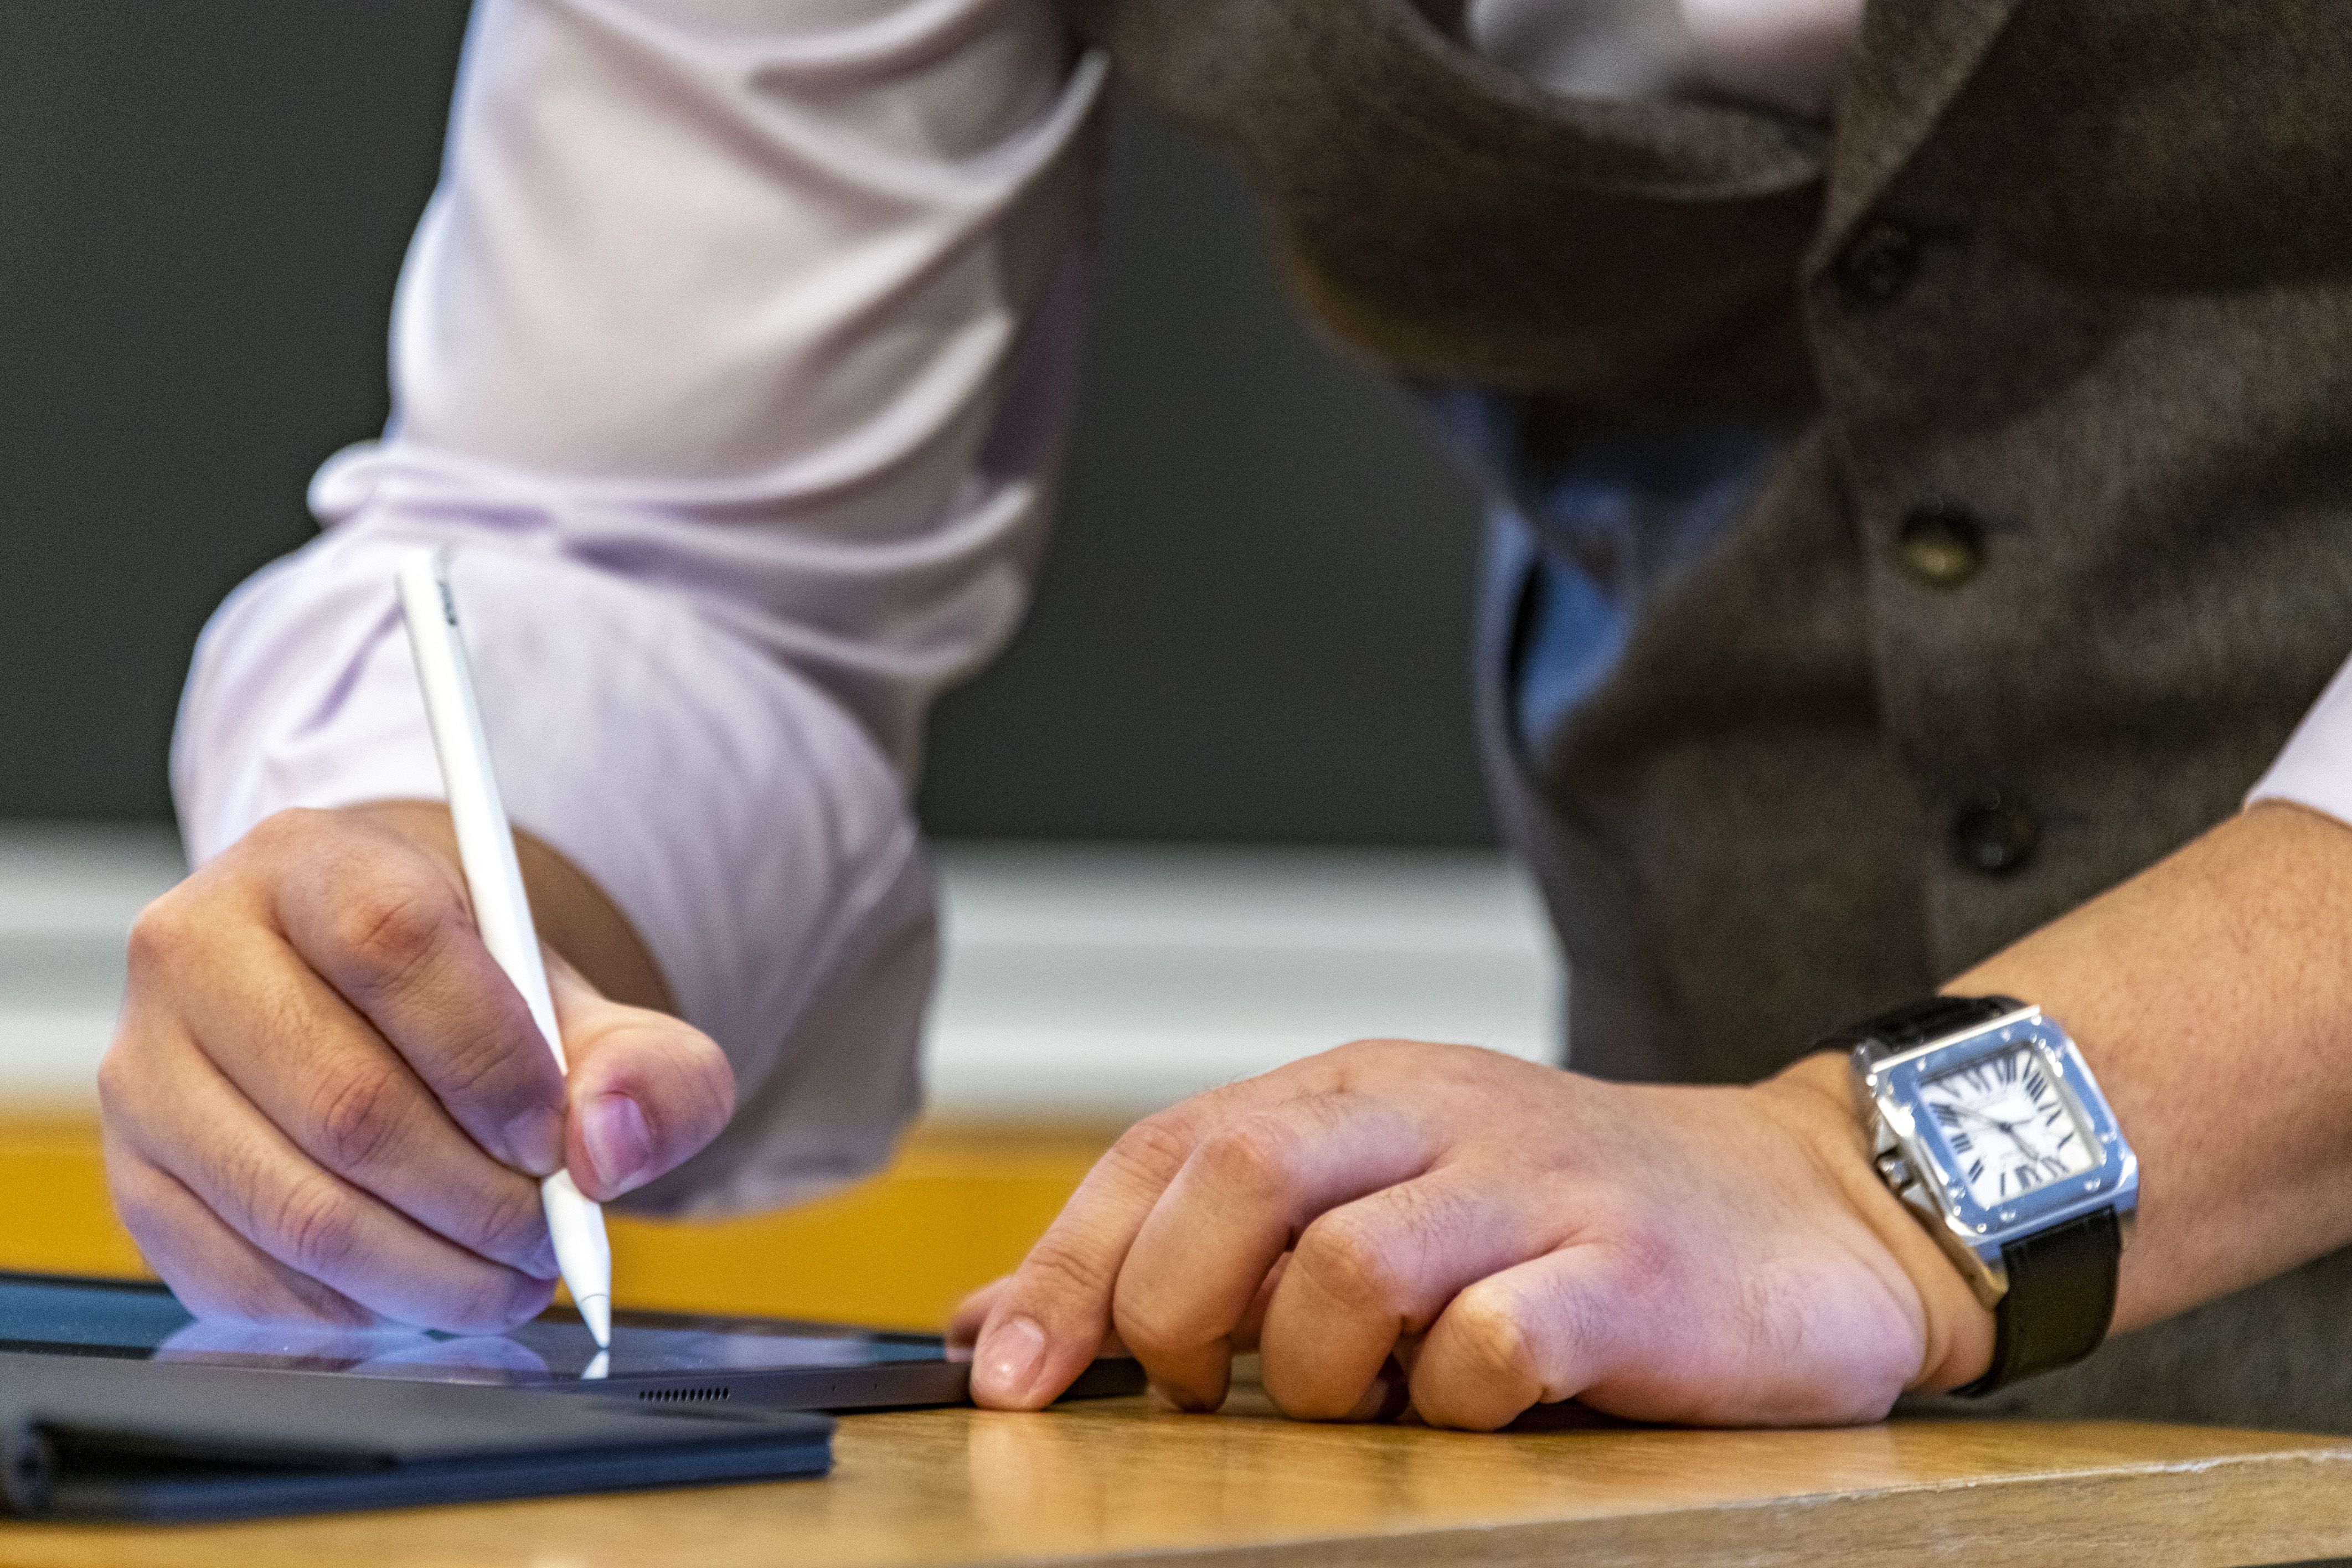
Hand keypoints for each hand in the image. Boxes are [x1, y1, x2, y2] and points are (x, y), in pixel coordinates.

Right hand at [100, 804, 734, 1330]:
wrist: (369, 1012)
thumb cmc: (476, 1005)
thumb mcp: (585, 1008)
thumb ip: (649, 1066)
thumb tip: (611, 1144)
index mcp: (312, 864)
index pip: (393, 943)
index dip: (491, 1060)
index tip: (556, 1137)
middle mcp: (197, 948)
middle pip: (349, 1102)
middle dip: (479, 1200)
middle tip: (549, 1237)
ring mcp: (146, 1069)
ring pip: (297, 1207)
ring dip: (429, 1271)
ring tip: (507, 1275)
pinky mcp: (135, 1177)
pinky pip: (244, 1277)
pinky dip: (355, 1309)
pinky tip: (420, 1288)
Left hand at [952, 1040, 1991, 1428]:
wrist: (1805, 1206)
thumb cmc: (1562, 1215)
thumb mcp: (1380, 1193)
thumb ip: (1206, 1244)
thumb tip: (1002, 1321)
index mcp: (1361, 1090)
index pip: (1170, 1146)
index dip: (1068, 1264)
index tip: (1005, 1375)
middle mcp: (1437, 1115)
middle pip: (1238, 1173)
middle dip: (1173, 1303)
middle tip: (1201, 1387)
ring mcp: (1539, 1187)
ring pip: (1348, 1266)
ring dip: (1317, 1368)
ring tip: (1363, 1399)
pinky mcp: (1632, 1273)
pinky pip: (1494, 1340)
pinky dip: (1454, 1393)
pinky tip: (1480, 1399)